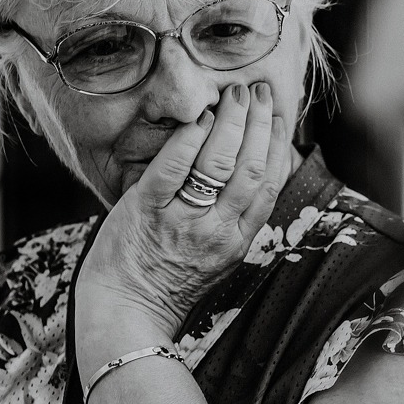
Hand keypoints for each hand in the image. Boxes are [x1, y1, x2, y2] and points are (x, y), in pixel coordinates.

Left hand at [76, 81, 293, 348]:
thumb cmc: (169, 281)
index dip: (277, 145)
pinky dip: (188, 140)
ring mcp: (183, 221)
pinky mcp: (146, 211)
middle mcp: (218, 231)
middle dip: (258, 122)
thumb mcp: (217, 256)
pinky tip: (198, 119)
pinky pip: (173, 168)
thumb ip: (235, 219)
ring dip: (230, 122)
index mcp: (239, 241)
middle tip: (257, 91)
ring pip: (218, 163)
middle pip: (250, 167)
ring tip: (232, 94)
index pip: (269, 184)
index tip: (277, 116)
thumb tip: (251, 172)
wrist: (127, 312)